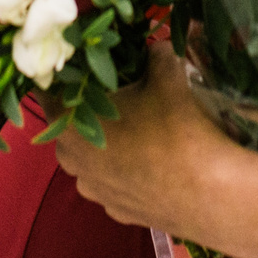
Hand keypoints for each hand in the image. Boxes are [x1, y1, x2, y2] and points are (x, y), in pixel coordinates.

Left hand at [54, 47, 236, 237]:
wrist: (209, 194)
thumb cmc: (178, 128)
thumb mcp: (167, 73)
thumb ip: (154, 52)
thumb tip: (154, 45)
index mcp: (70, 125)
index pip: (48, 90)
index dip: (65, 73)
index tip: (84, 61)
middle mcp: (73, 161)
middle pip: (68, 125)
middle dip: (86, 107)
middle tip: (116, 90)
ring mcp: (94, 191)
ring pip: (89, 158)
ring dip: (105, 140)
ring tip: (139, 126)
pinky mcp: (118, 212)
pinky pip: (111, 181)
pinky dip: (123, 169)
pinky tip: (152, 159)